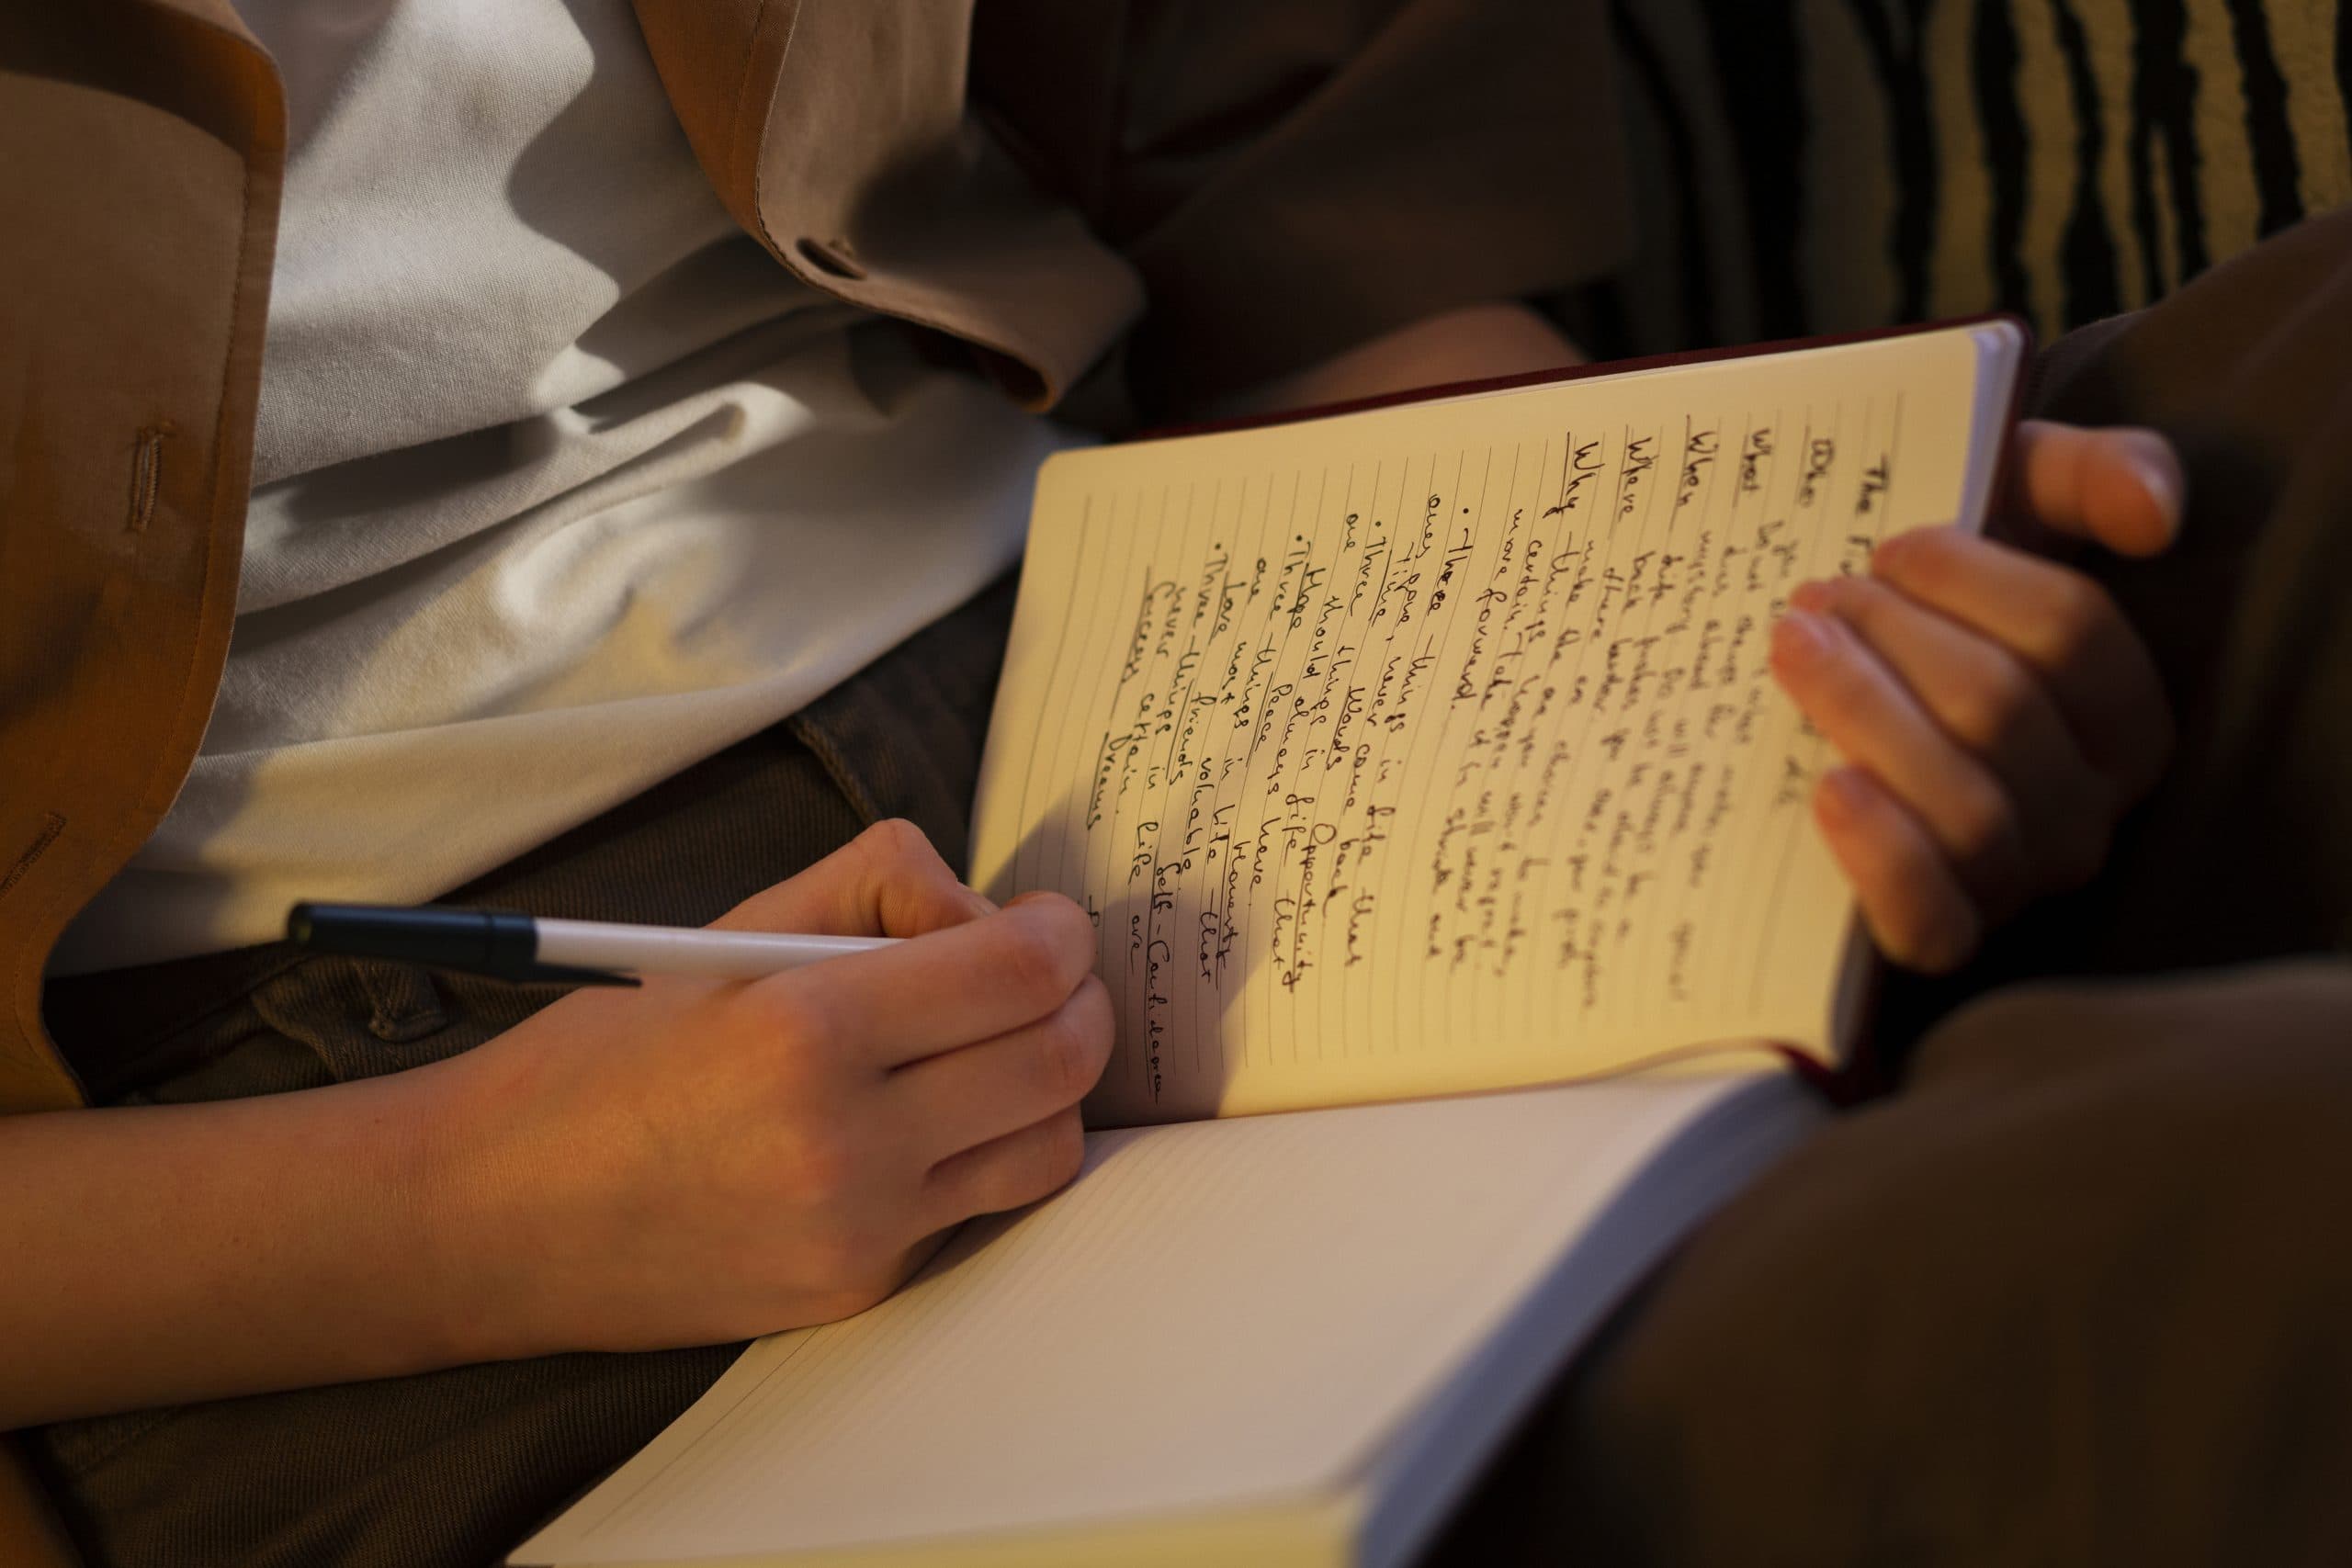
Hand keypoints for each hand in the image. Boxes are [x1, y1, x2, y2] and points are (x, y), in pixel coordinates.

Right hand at [428, 819, 1110, 1354]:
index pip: (1018, 973)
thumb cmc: (599, 1063)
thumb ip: (868, 890)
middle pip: (1060, 1060)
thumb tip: (978, 903)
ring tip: (993, 1048)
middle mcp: (844, 1144)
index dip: (1058, 932)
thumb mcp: (722, 936)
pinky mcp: (858, 1291)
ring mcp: (859, 1233)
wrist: (488, 1217)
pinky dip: (979, 1152)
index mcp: (805, 1032)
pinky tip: (923, 1119)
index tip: (1045, 920)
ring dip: (1047, 1085)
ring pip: (1048, 1147)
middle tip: (1044, 973)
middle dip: (1078, 999)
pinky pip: (976, 1207)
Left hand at [1769, 421, 2182, 970]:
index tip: (1885, 549)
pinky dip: (1883, 857)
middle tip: (1814, 600)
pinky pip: (1930, 921)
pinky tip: (1828, 788)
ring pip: (1967, 808)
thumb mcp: (2011, 511)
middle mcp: (2086, 808)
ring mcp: (2014, 879)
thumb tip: (2152, 512)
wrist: (1830, 690)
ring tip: (1791, 650)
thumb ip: (2089, 474)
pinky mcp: (1936, 935)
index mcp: (2123, 715)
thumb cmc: (1928, 602)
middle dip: (1896, 640)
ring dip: (1865, 713)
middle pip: (2004, 710)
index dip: (1969, 577)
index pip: (2071, 632)